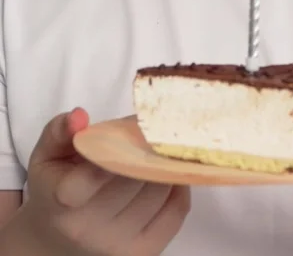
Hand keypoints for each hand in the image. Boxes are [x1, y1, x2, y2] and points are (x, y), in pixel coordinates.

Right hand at [18, 108, 189, 255]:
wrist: (56, 238)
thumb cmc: (54, 186)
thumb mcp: (47, 154)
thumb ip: (60, 130)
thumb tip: (80, 116)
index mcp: (62, 200)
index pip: (89, 179)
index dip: (113, 152)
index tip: (134, 127)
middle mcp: (89, 229)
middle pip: (134, 177)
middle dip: (147, 147)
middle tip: (151, 127)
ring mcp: (118, 246)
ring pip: (158, 191)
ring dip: (163, 163)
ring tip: (157, 147)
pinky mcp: (142, 253)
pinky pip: (176, 212)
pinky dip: (178, 186)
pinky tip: (167, 170)